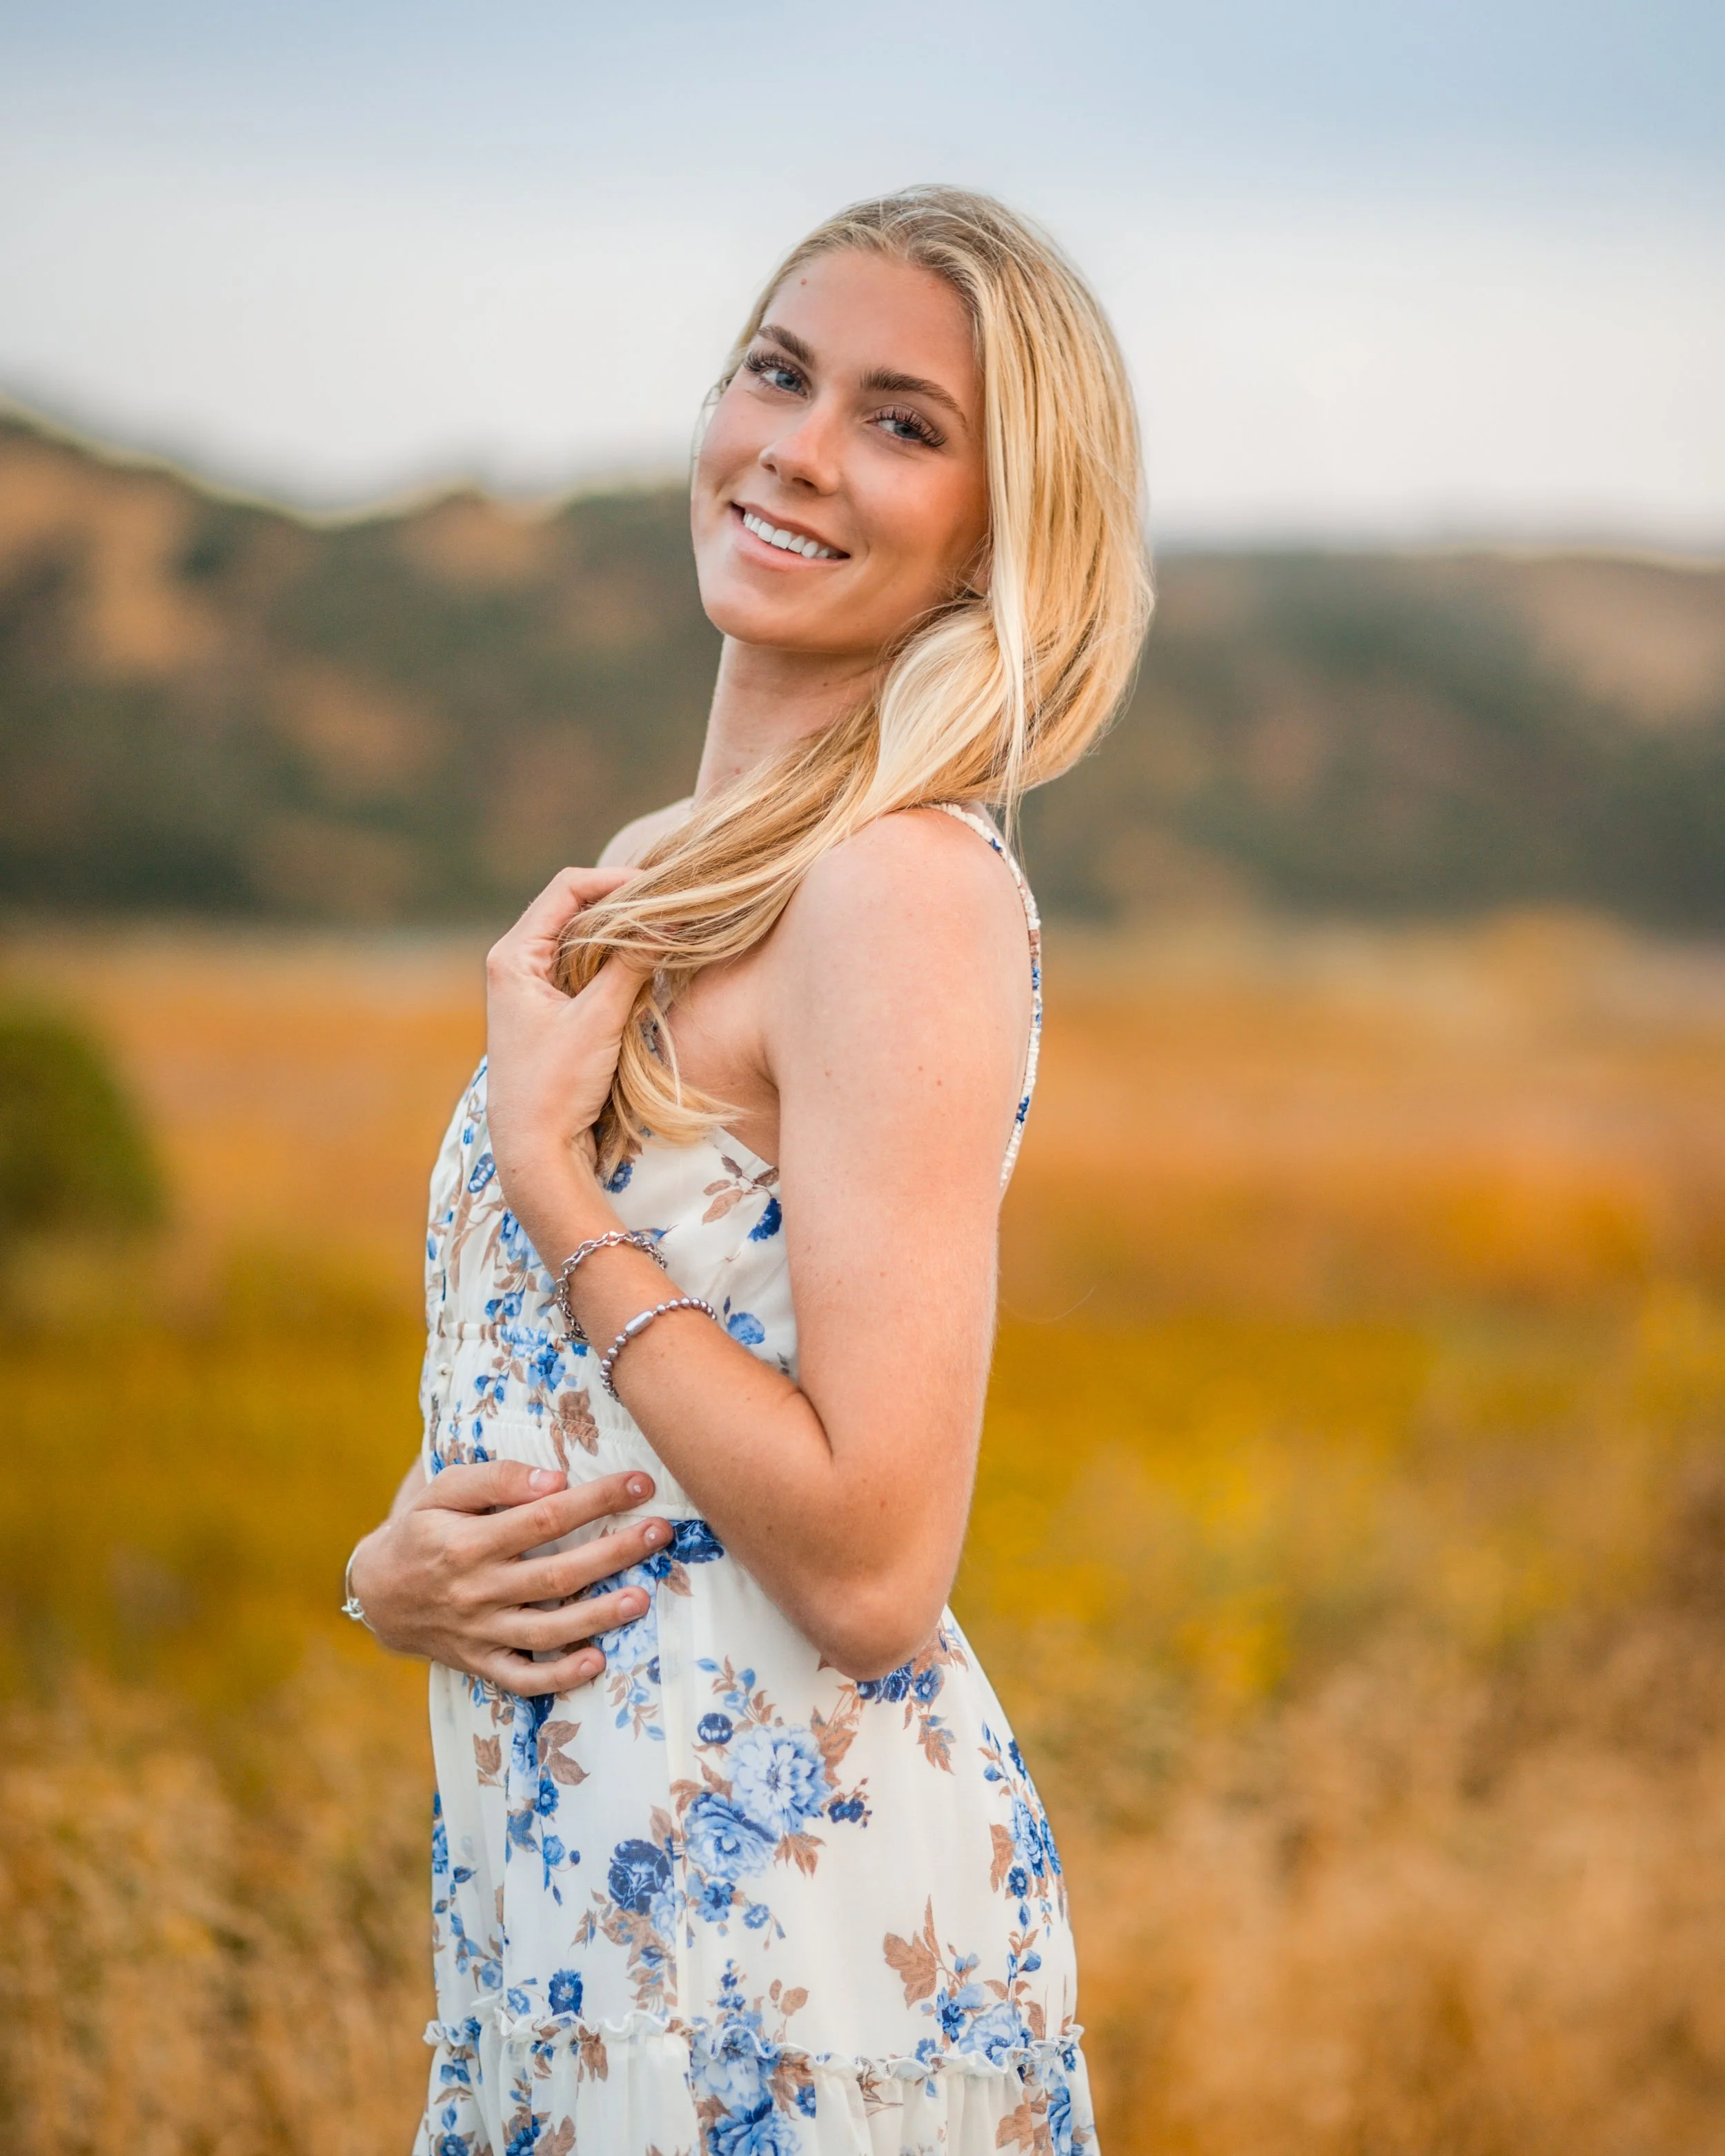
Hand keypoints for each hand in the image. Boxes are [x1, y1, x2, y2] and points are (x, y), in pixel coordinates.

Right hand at [348, 1462, 671, 1695]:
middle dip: (614, 1553)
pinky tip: (597, 1662)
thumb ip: (496, 1480)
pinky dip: (558, 1676)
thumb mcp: (442, 1491)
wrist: (376, 1593)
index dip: (595, 1500)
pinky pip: (521, 1677)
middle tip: (661, 1533)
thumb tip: (555, 1481)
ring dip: (597, 1616)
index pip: (544, 1518)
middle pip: (555, 1575)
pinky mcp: (480, 1662)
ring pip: (546, 1630)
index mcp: (468, 1543)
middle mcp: (476, 1591)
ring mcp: (479, 1632)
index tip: (639, 1483)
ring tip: (642, 1597)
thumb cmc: (421, 1530)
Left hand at [484, 866, 645, 1191]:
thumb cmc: (555, 1085)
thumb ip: (632, 965)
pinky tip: (645, 964)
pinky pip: (585, 967)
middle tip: (670, 905)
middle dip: (622, 903)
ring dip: (621, 932)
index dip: (615, 880)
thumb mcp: (598, 1019)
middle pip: (574, 908)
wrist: (535, 1149)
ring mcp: (531, 986)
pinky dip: (615, 961)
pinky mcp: (549, 1009)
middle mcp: (516, 962)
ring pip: (582, 938)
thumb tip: (670, 919)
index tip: (660, 886)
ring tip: (664, 930)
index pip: (567, 890)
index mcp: (513, 955)